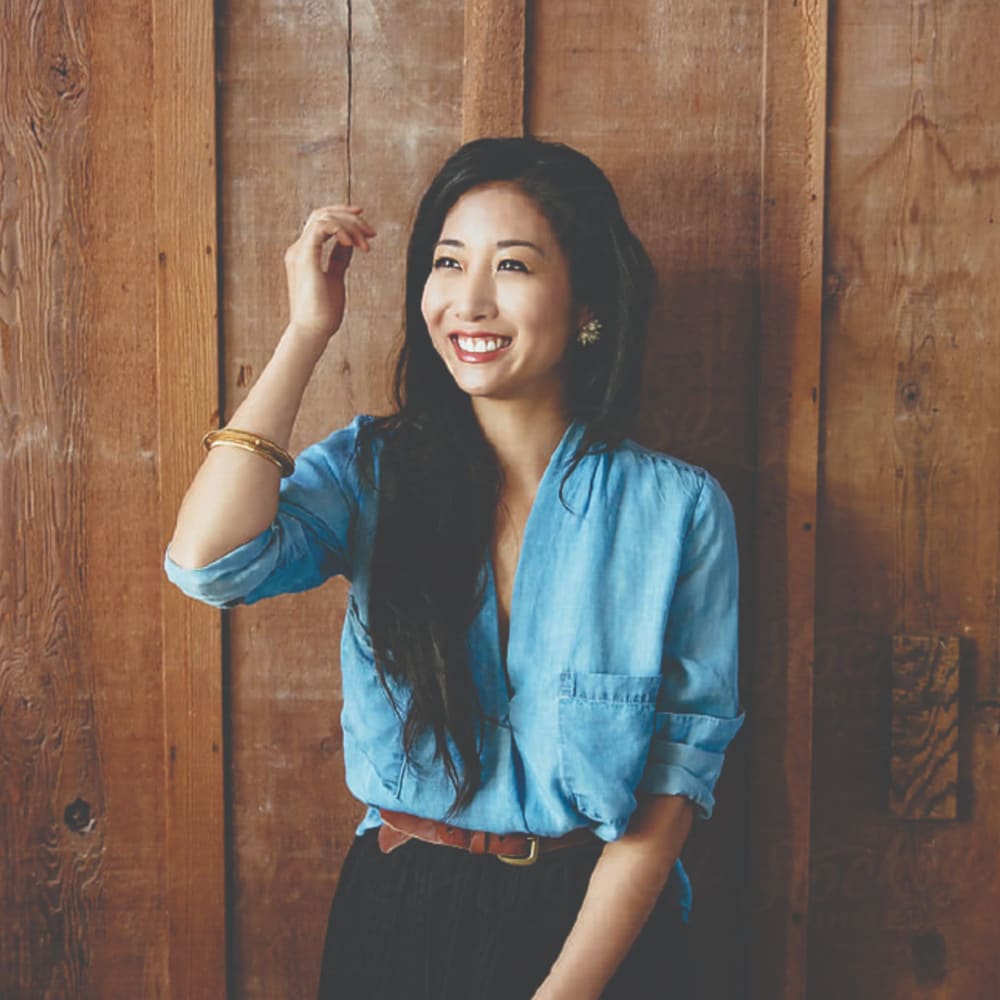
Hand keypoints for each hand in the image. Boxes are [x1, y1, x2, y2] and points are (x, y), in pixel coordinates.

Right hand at [283, 204, 375, 341]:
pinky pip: (321, 228)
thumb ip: (339, 258)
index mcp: (305, 254)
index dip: (343, 217)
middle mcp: (299, 249)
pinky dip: (340, 230)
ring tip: (366, 244)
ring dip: (349, 226)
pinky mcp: (305, 257)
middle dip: (350, 217)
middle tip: (372, 232)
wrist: (313, 330)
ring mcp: (300, 252)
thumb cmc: (324, 311)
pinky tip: (354, 244)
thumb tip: (349, 243)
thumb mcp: (336, 278)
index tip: (365, 225)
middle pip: (321, 214)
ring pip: (323, 217)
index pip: (320, 222)